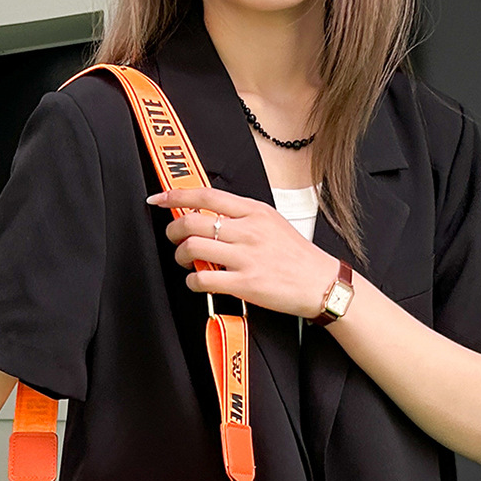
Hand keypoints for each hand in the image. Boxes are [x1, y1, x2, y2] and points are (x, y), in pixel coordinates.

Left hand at [147, 187, 338, 317]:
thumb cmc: (296, 256)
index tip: (158, 200)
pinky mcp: (245, 284)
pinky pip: (203, 279)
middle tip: (174, 239)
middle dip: (173, 231)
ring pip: (192, 249)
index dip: (176, 196)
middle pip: (192, 222)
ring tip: (186, 262)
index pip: (206, 196)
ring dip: (180, 257)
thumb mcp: (272, 223)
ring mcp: (246, 257)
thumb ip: (242, 217)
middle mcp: (248, 231)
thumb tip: (208, 215)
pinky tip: (198, 282)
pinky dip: (192, 281)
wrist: (321, 283)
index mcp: (254, 212)